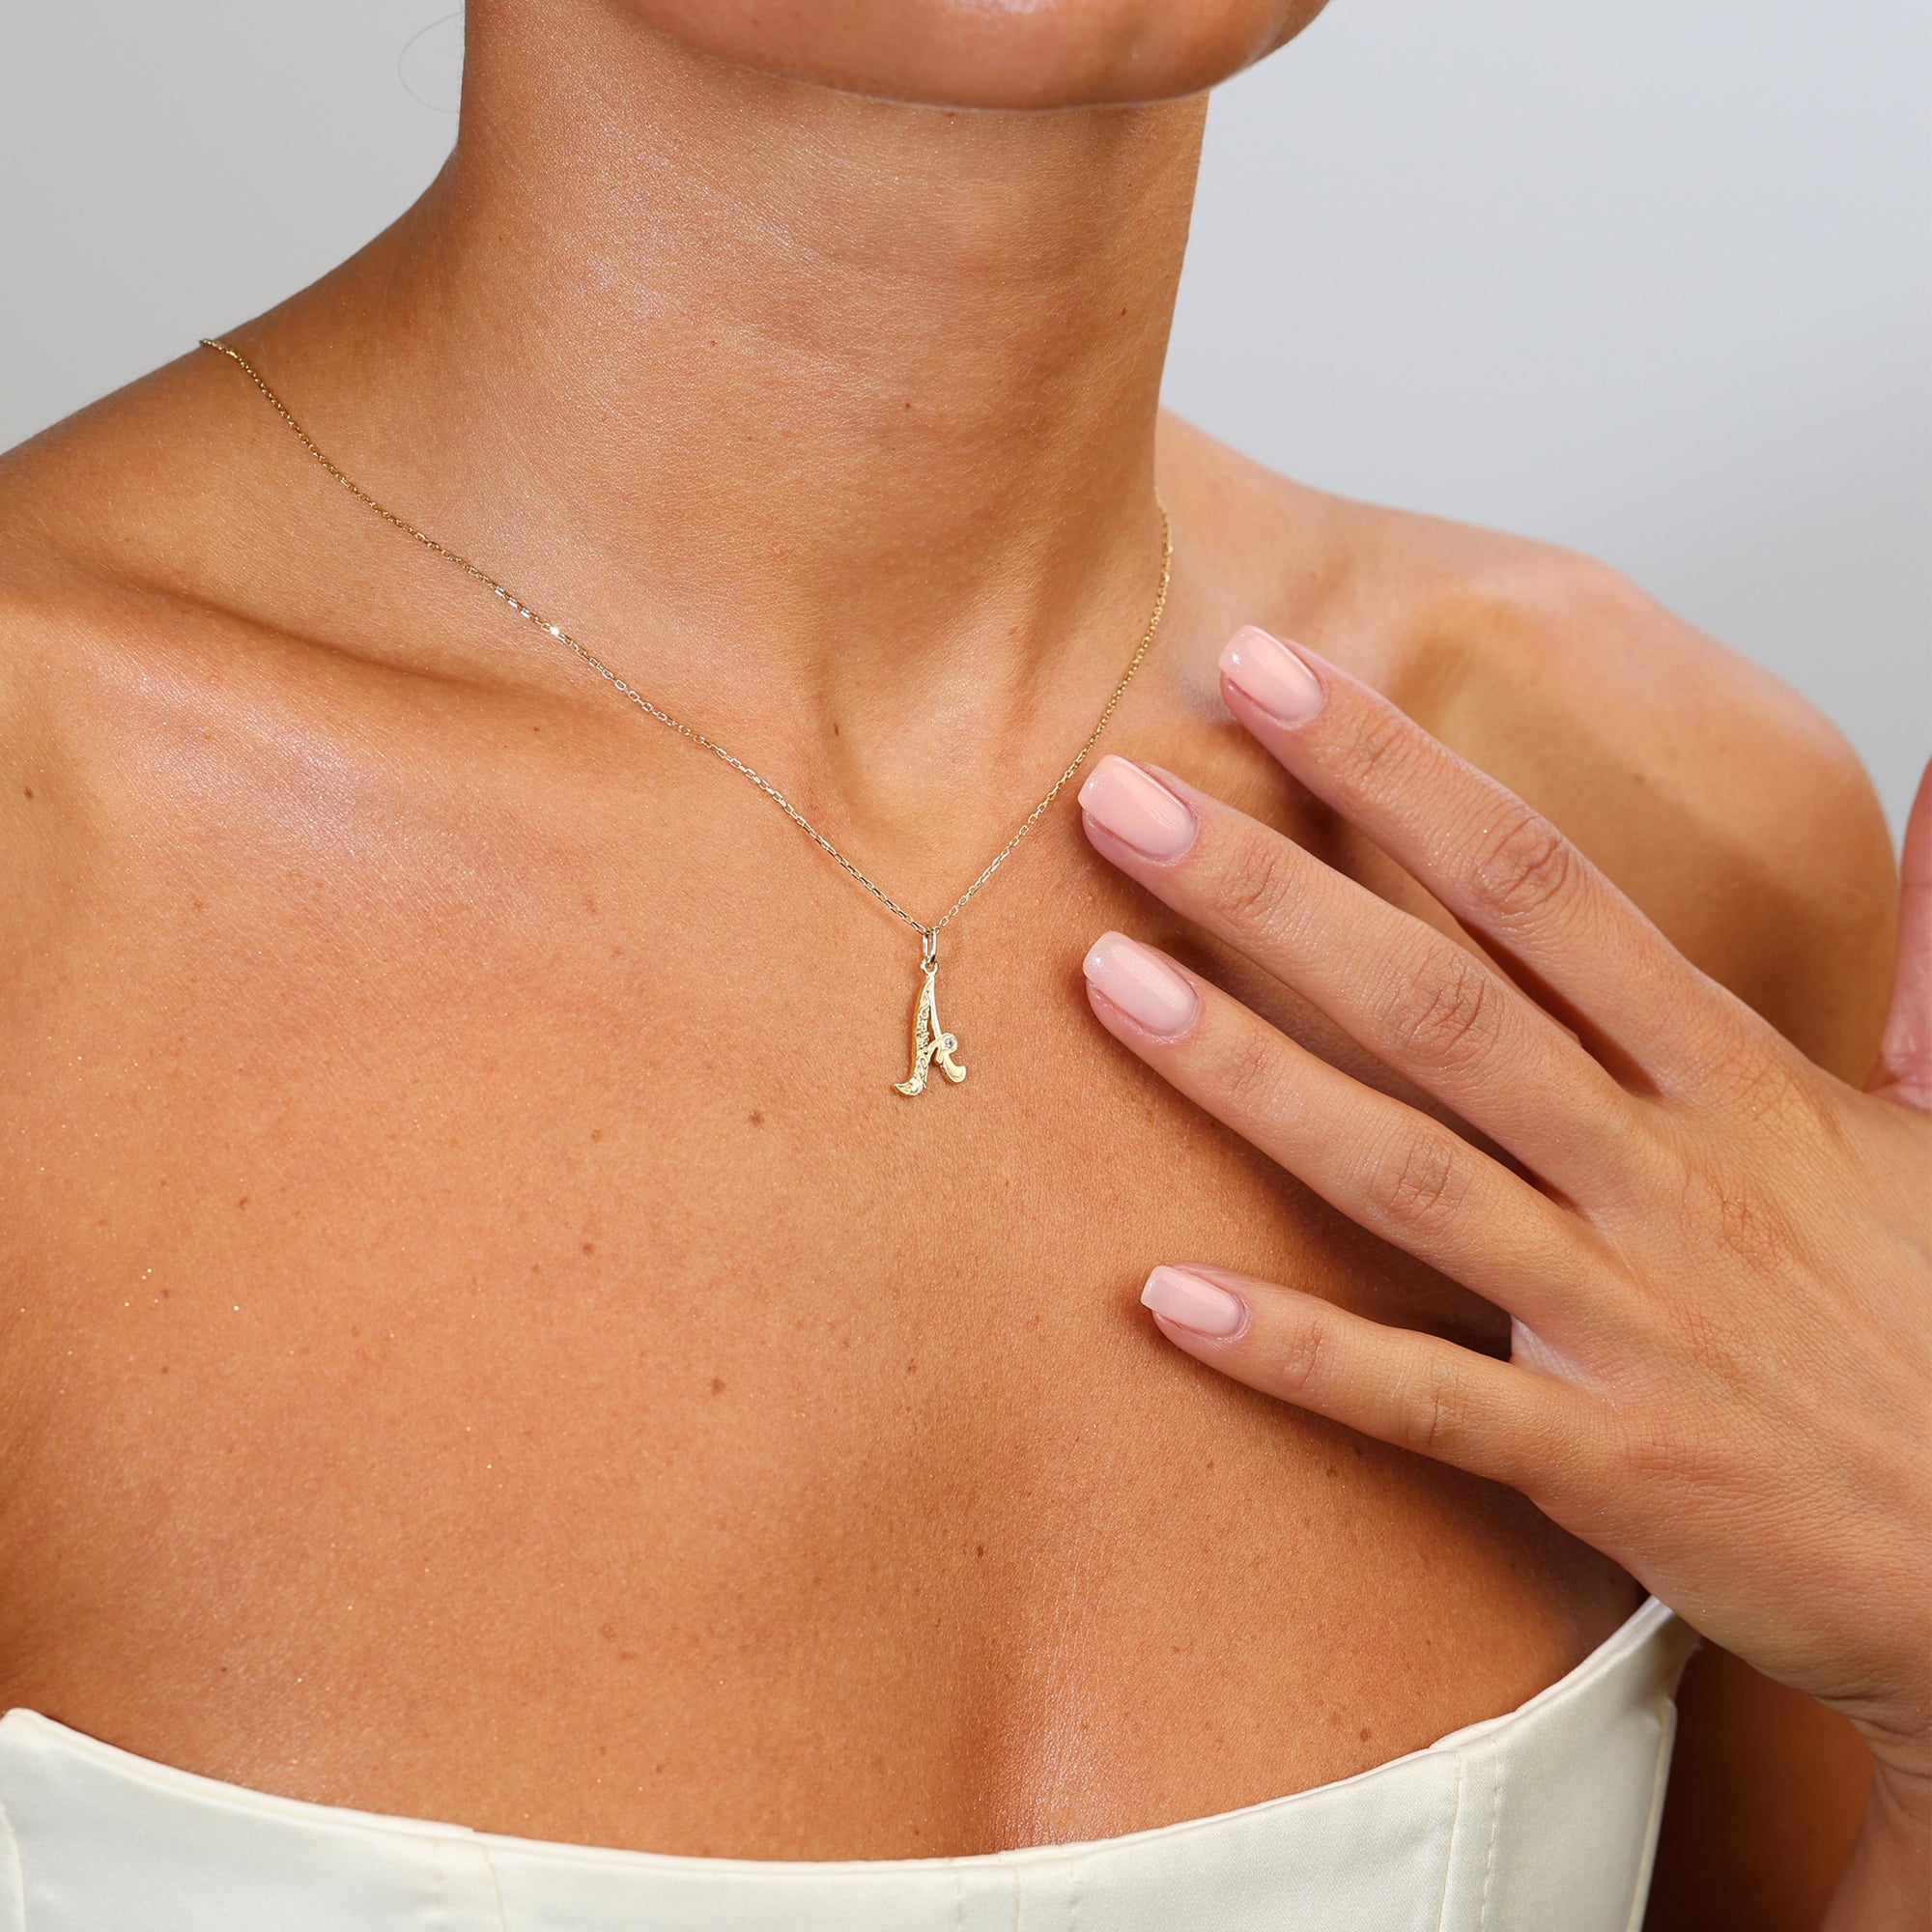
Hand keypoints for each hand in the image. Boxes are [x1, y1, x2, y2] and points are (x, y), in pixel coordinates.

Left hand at [1075, 629, 1931, 1920]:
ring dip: (1247, 1076)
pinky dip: (1297, 1352)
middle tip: (1115, 800)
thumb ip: (1926, 947)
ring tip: (1105, 984)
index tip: (1268, 680)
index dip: (1396, 772)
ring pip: (1407, 1176)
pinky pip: (1425, 1402)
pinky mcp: (1602, 1461)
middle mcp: (1666, 1177)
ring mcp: (1626, 1321)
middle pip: (1439, 1002)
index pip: (1537, 885)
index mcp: (1736, 1080)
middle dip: (1271, 890)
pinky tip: (1164, 1298)